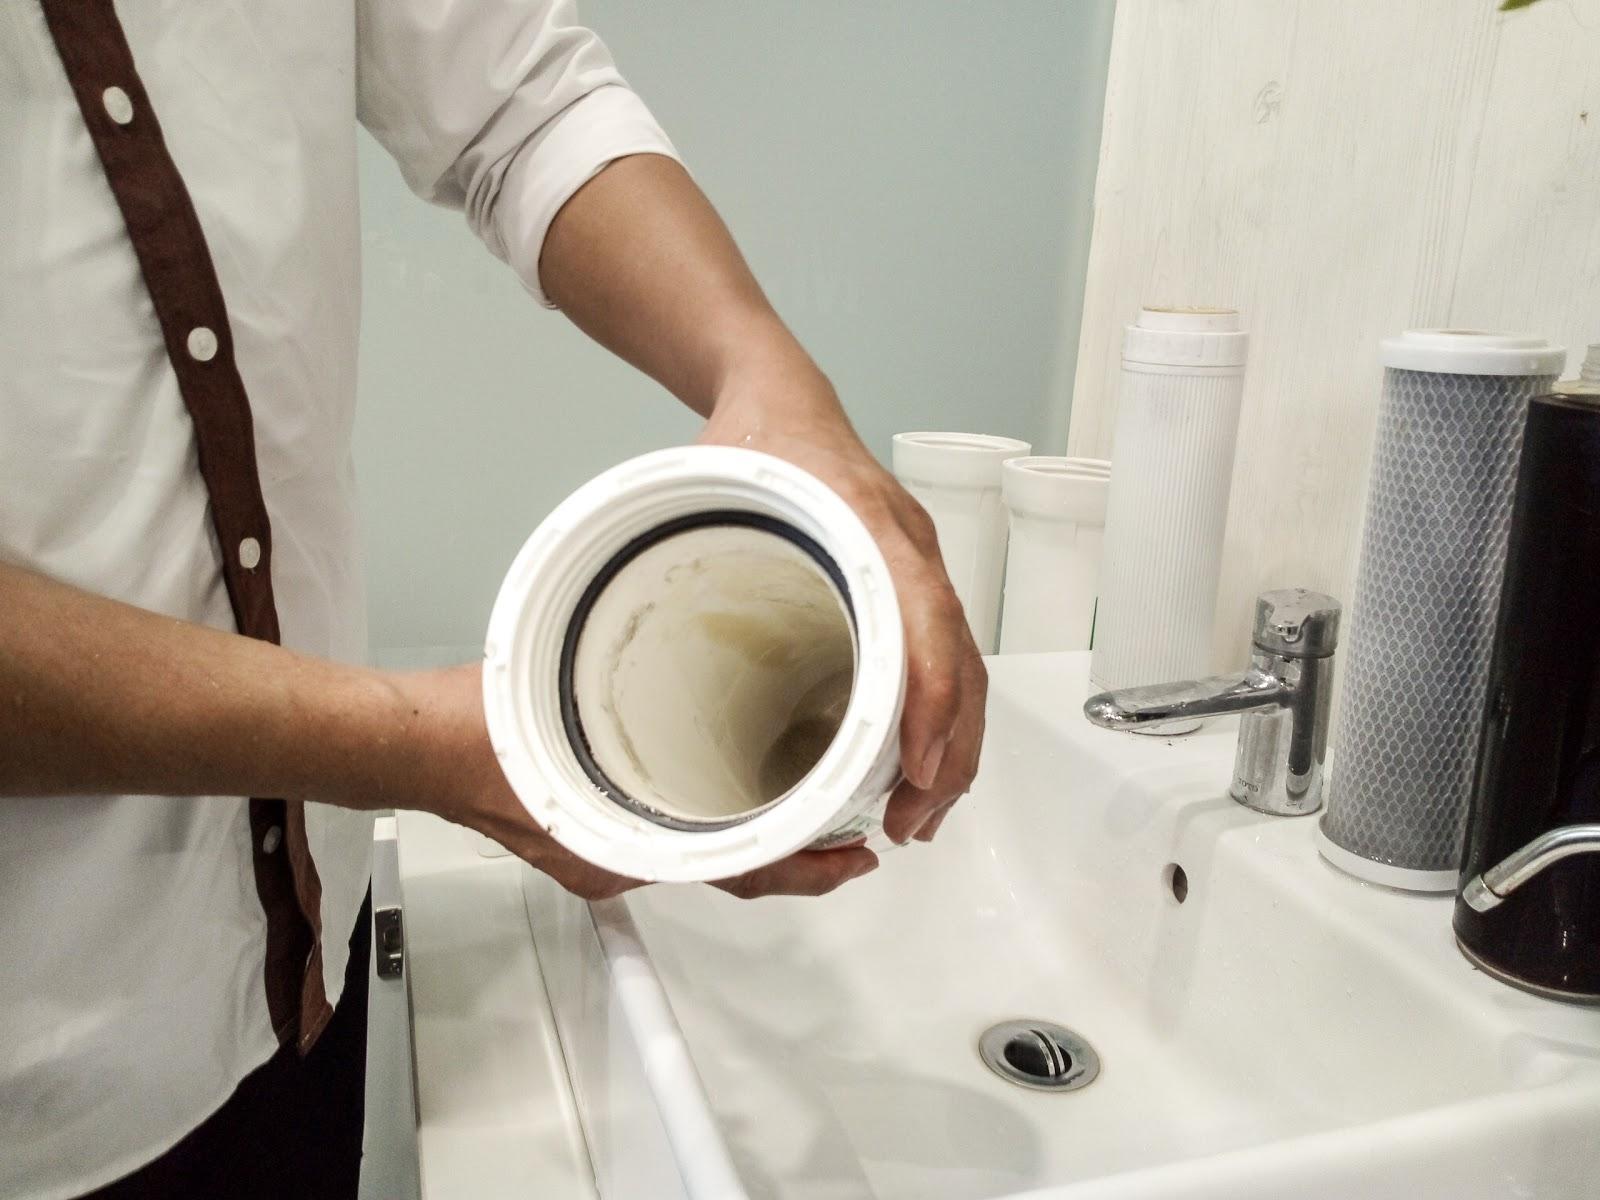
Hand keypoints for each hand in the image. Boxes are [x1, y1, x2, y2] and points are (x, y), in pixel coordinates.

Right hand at [397, 664, 880, 898]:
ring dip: (753, 830)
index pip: (741, 873)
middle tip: (847, 833)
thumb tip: (706, 677)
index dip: (806, 870)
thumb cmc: (482, 732)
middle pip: (732, 865)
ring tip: (808, 804)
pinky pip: (667, 826)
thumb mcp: (585, 709)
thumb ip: (644, 706)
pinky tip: (723, 774)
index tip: (853, 859)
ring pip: (702, 847)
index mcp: (629, 846)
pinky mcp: (588, 828)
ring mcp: (605, 850)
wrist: (421, 745)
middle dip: (790, 852)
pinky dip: (705, 808)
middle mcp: (623, 858)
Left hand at [701, 356, 986, 843]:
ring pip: (961, 669)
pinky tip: (918, 762)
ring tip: (919, 811)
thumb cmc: (756, 441)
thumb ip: (693, 551)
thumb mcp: (716, 489)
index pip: (927, 624)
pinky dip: (942, 717)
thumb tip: (656, 629)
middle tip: (913, 820)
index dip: (930, 702)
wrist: (781, 395)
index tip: (918, 767)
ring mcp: (917, 568)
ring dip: (952, 746)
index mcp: (871, 528)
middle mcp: (909, 551)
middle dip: (948, 752)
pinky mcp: (910, 585)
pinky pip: (946, 657)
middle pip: (960, 664)